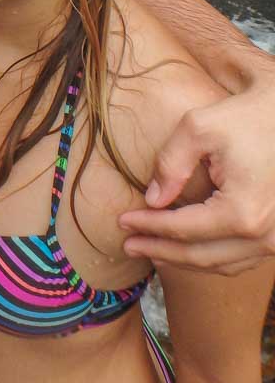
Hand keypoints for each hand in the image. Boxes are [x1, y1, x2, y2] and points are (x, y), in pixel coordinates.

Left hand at [119, 81, 274, 274]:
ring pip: (220, 264)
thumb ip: (170, 165)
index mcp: (243, 212)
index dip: (149, 226)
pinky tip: (184, 247)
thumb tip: (152, 200)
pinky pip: (239, 258)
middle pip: (201, 255)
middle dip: (160, 250)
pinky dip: (208, 256)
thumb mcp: (198, 129)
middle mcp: (264, 235)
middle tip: (128, 244)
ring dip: (183, 259)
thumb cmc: (244, 118)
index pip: (183, 229)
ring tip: (150, 249)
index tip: (122, 221)